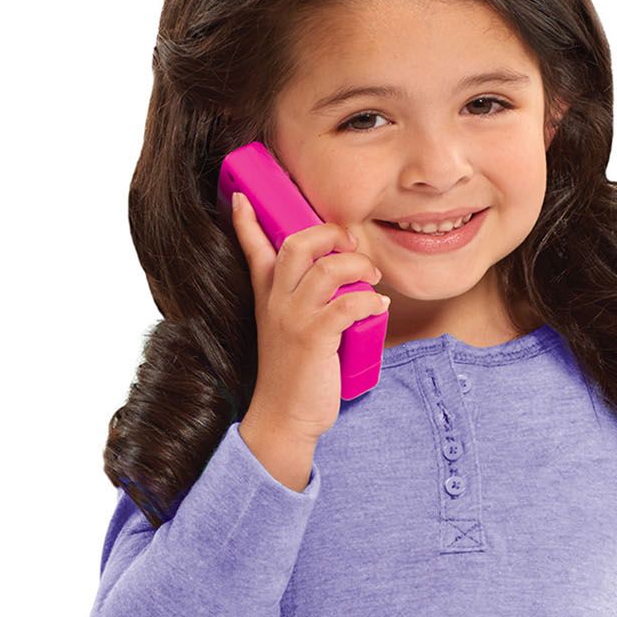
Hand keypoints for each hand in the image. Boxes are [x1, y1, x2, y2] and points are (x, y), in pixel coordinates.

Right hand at [229, 193, 390, 442]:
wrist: (283, 418)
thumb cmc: (293, 377)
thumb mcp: (287, 334)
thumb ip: (303, 308)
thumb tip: (343, 289)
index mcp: (267, 298)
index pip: (252, 251)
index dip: (246, 222)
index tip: (240, 197)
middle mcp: (276, 303)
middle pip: (298, 245)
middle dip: (330, 235)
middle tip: (353, 245)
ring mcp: (293, 319)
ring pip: (326, 270)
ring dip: (357, 266)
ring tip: (373, 278)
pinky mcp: (314, 339)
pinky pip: (346, 304)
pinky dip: (367, 299)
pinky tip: (375, 305)